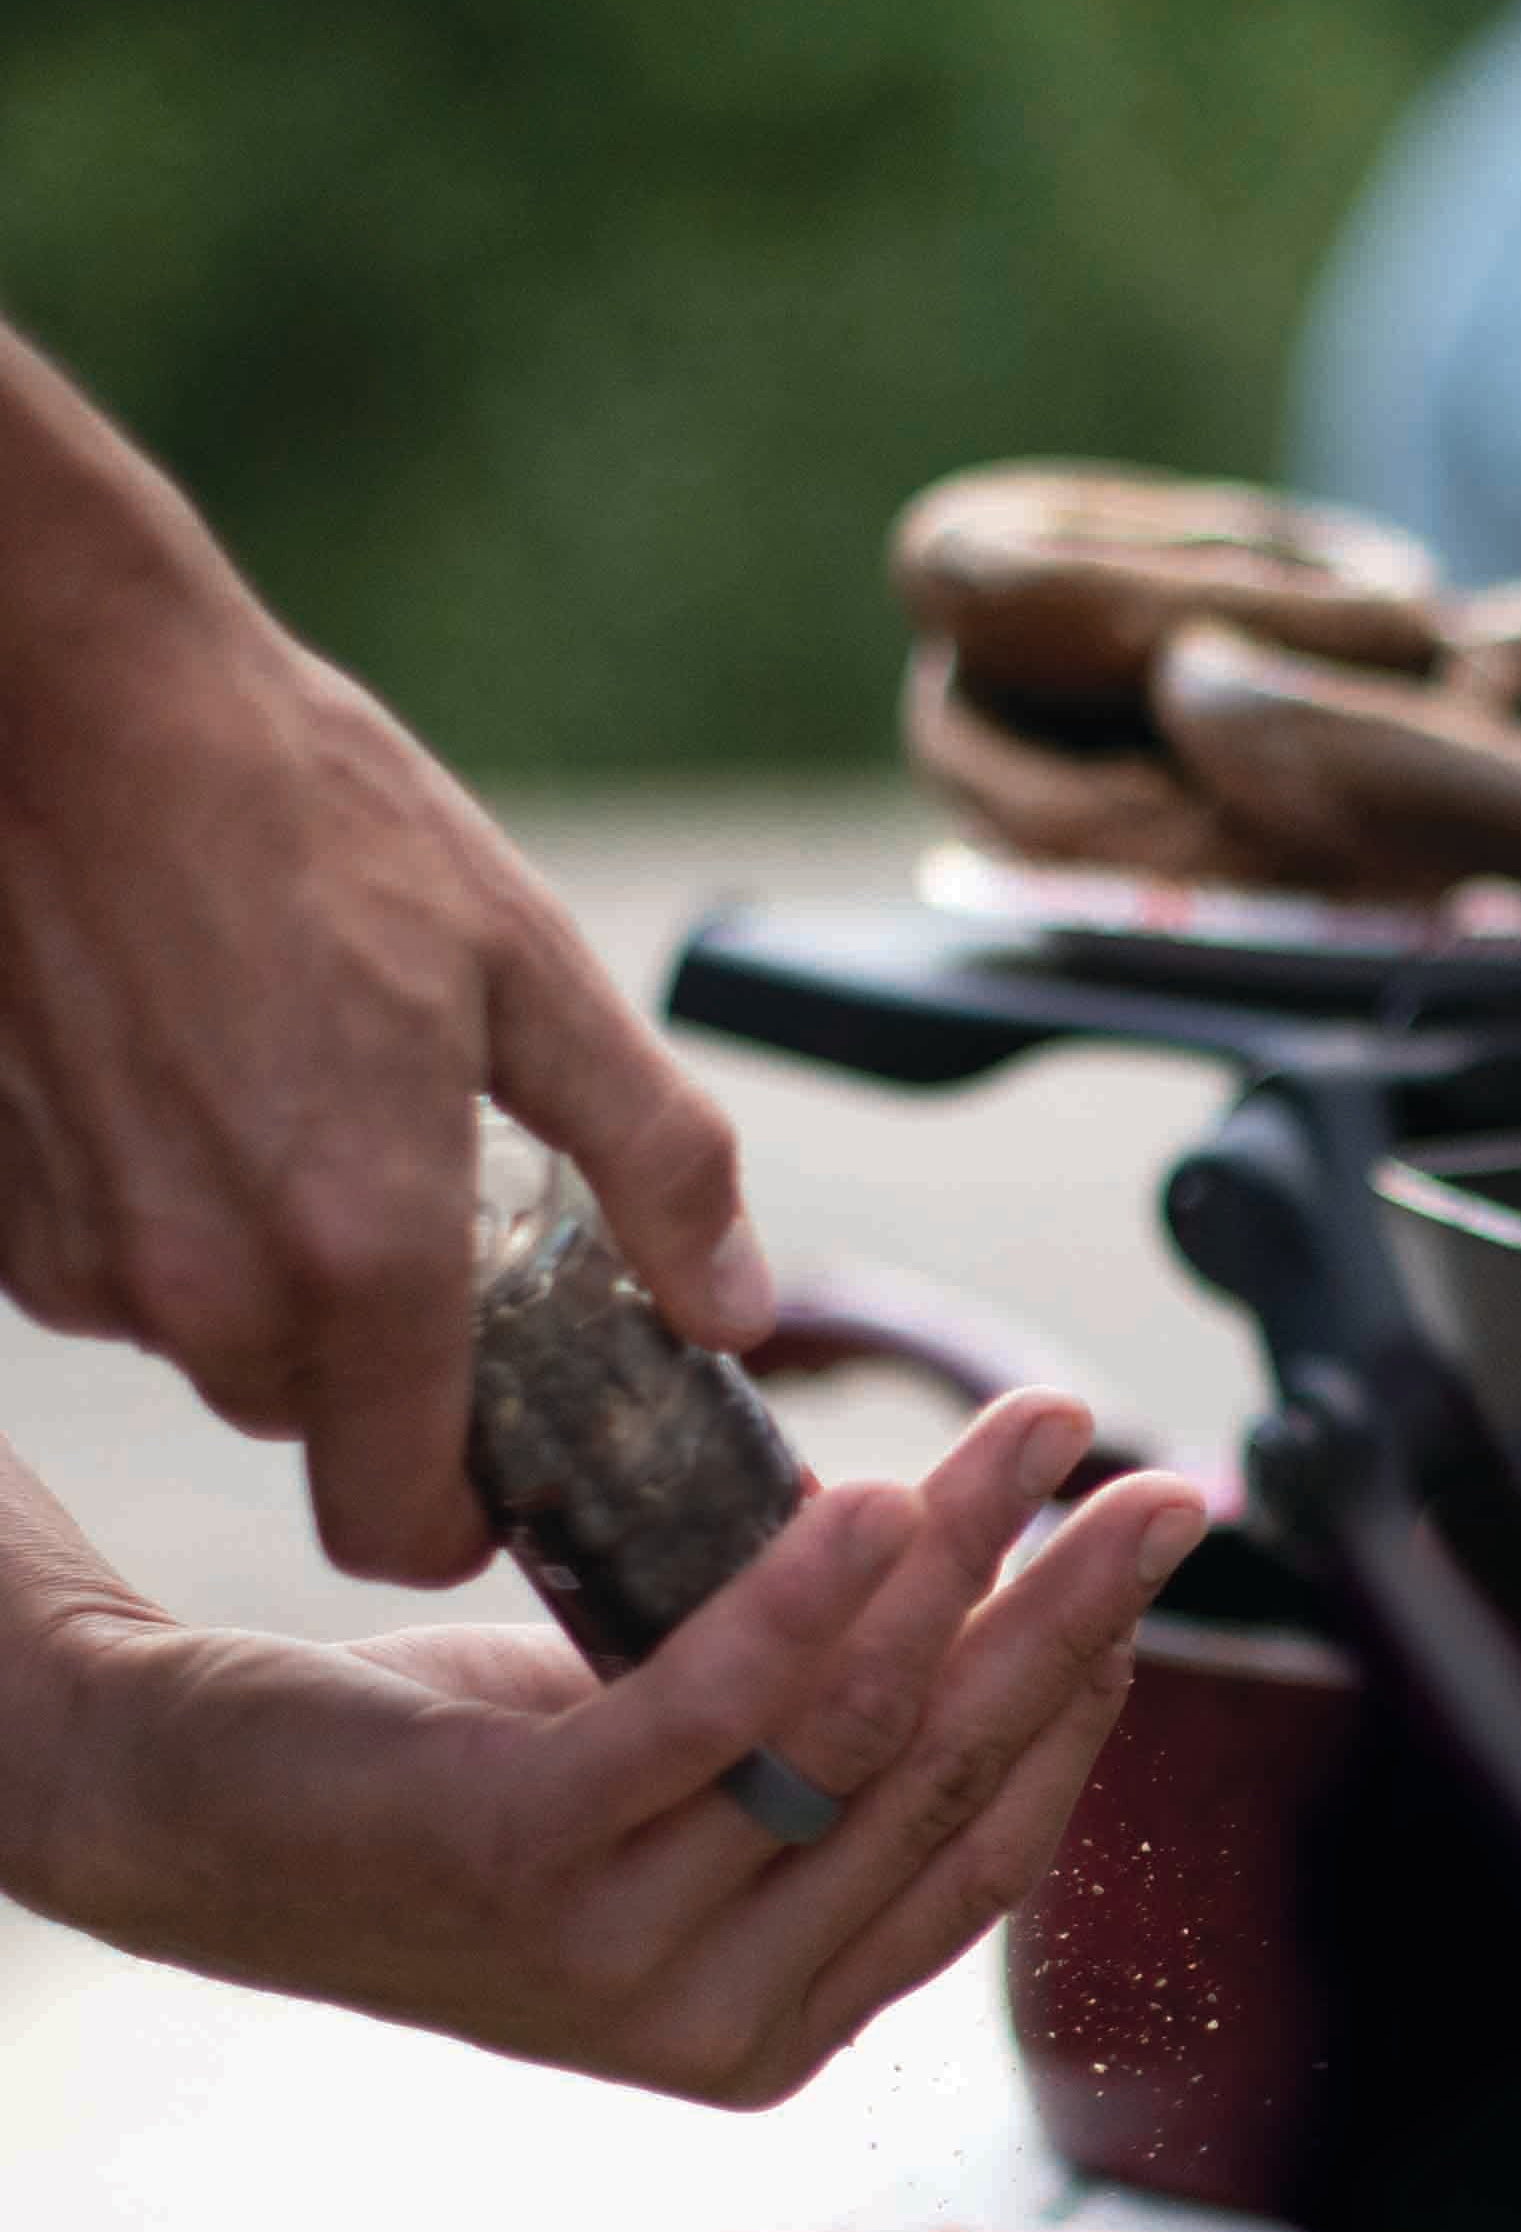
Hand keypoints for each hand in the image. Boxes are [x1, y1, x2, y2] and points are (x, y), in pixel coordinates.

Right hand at [0, 325, 769, 1585]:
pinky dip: (172, 1225)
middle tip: (433, 1228)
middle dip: (384, 1369)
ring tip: (313, 1119)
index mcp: (362, 1255)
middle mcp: (205, 1285)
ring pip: (213, 1351)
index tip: (510, 1445)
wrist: (68, 705)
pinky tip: (202, 1089)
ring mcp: (83, 1251)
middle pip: (316, 1431)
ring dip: (274, 1286)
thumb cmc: (312, 819)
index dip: (466, 1513)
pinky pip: (113, 1277)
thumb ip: (659, 1166)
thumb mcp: (537, 975)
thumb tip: (741, 1313)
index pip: (401, 1525)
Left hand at [0, 1400, 1205, 2104]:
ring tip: (1030, 1436)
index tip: (1139, 1562)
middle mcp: (717, 2022)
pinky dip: (805, 1599)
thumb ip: (820, 1756)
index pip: (992, 1850)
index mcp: (779, 2026)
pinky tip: (872, 1499)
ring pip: (852, 1735)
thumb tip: (1025, 1627)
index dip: (1086, 1700)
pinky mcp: (517, 1859)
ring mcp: (615, 1958)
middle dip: (1078, 1612)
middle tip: (1167, 1488)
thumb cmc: (436, 1779)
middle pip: (947, 1781)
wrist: (163, 1804)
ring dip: (967, 1561)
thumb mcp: (665, 1787)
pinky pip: (709, 1718)